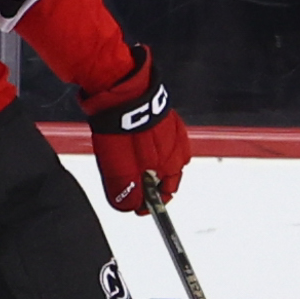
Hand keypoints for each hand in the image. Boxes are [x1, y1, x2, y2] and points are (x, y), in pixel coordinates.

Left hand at [82, 46, 189, 212]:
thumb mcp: (120, 169)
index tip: (136, 207)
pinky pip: (158, 138)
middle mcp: (179, 150)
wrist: (121, 91)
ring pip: (161, 157)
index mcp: (172, 165)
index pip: (165, 194)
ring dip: (146, 163)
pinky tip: (130, 140)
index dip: (150, 204)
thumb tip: (130, 207)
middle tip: (126, 180)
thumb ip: (127, 191)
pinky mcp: (166, 116)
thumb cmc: (122, 130)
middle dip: (146, 182)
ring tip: (126, 158)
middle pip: (163, 176)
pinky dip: (146, 145)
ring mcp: (175, 131)